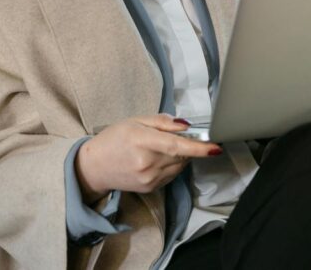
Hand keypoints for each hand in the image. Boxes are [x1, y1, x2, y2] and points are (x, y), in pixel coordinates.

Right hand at [75, 114, 221, 201]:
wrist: (94, 167)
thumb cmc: (114, 139)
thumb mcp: (135, 121)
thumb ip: (162, 122)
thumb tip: (186, 125)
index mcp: (142, 141)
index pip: (177, 146)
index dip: (198, 148)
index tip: (215, 147)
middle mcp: (147, 163)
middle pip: (182, 156)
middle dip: (188, 146)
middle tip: (178, 136)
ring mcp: (149, 179)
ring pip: (179, 166)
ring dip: (180, 156)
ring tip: (161, 148)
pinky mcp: (151, 189)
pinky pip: (172, 175)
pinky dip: (172, 166)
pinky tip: (157, 159)